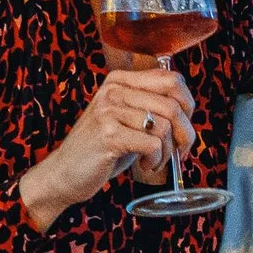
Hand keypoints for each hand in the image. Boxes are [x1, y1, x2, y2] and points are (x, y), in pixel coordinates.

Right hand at [17, 67, 197, 230]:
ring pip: (165, 127)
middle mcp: (115, 90)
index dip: (188, 105)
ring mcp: (110, 110)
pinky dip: (156, 160)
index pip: (171, 80)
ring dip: (167, 152)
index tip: (184, 128)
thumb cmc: (101, 149)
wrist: (64, 173)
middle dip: (185, 134)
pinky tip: (145, 165)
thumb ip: (151, 108)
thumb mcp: (126, 120)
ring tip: (154, 161)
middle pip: (173, 105)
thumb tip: (188, 111)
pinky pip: (152, 144)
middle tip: (180, 151)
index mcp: (120, 80)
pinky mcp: (109, 134)